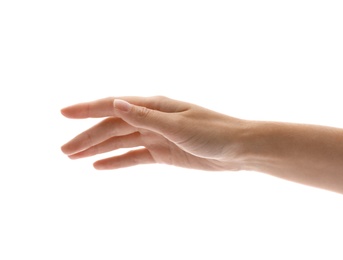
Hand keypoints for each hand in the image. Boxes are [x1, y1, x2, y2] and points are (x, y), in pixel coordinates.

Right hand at [61, 96, 245, 170]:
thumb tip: (115, 104)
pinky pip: (135, 156)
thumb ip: (146, 117)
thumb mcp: (178, 125)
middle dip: (87, 137)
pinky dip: (117, 161)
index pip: (114, 106)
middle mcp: (152, 119)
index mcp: (154, 106)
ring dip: (98, 149)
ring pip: (121, 142)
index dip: (88, 109)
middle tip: (63, 150)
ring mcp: (157, 136)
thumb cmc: (213, 132)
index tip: (64, 114)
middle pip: (113, 128)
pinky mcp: (164, 153)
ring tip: (74, 157)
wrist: (238, 149)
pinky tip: (100, 165)